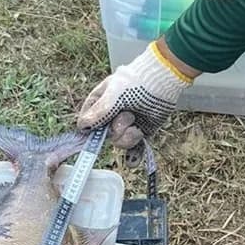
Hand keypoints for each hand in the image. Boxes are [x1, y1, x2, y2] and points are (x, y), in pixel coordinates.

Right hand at [78, 40, 193, 146]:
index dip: (90, 129)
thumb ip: (98, 113)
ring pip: (119, 143)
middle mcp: (112, 115)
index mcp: (100, 103)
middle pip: (104, 136)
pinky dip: (134, 156)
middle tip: (127, 117)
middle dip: (116, 130)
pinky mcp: (142, 131)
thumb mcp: (112, 96)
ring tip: (137, 124)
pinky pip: (135, 149)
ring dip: (128, 137)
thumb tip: (82, 126)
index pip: (87, 122)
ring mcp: (128, 124)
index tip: (96, 132)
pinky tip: (133, 162)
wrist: (162, 82)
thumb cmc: (135, 83)